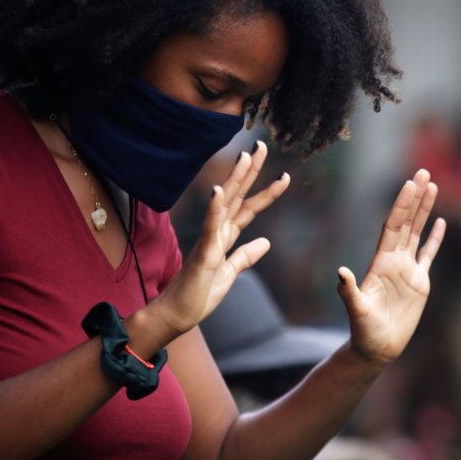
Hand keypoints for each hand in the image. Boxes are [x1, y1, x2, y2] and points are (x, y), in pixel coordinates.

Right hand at [154, 142, 289, 333]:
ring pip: (225, 205)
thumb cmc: (199, 295)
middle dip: (251, 172)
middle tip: (263, 145)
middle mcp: (217, 233)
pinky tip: (220, 191)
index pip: (248, 208)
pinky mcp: (203, 254)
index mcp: (225, 238)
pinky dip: (215, 208)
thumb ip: (245, 256)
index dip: (266, 192)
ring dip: (235, 180)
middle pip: (238, 197)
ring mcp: (209, 241)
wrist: (176, 314)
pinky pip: (210, 228)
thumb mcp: (230, 273)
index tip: (284, 176)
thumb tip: (265, 242)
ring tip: (246, 157)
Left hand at [338, 168, 445, 367]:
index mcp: (381, 263)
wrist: (376, 347)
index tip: (409, 184)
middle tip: (423, 171)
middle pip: (406, 222)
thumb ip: (349, 292)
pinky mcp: (419, 282)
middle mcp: (394, 260)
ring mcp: (407, 270)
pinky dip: (435, 238)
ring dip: (425, 210)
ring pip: (418, 232)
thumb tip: (341, 273)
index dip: (401, 205)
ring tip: (432, 186)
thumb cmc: (364, 331)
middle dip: (415, 197)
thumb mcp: (357, 311)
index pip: (393, 227)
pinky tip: (440, 222)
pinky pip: (428, 254)